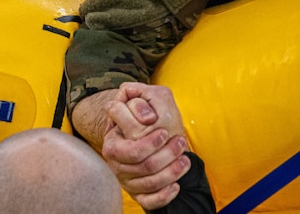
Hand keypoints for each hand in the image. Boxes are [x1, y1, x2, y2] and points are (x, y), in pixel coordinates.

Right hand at [102, 83, 191, 209]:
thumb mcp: (143, 101)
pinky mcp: (138, 193)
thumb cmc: (146, 118)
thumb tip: (147, 116)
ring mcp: (127, 180)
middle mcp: (117, 164)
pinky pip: (150, 201)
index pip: (133, 151)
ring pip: (151, 184)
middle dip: (168, 155)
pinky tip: (176, 185)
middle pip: (145, 167)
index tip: (166, 132)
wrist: (141, 133)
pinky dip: (165, 195)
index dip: (151, 142)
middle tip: (181, 142)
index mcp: (114, 144)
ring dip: (173, 172)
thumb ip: (139, 98)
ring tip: (185, 159)